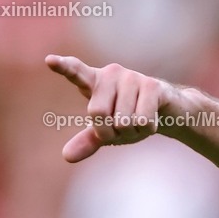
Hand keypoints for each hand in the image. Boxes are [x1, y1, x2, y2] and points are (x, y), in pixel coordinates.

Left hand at [45, 54, 180, 162]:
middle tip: (123, 127)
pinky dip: (148, 129)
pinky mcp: (153, 85)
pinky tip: (153, 120)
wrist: (169, 111)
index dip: (63, 67)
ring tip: (140, 121)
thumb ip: (87, 141)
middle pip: (98, 113)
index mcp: (95, 82)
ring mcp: (132, 77)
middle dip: (111, 132)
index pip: (75, 72)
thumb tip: (67, 157)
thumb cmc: (131, 118)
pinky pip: (143, 120)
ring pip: (123, 121)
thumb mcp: (108, 131)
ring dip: (133, 132)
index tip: (49, 61)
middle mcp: (111, 73)